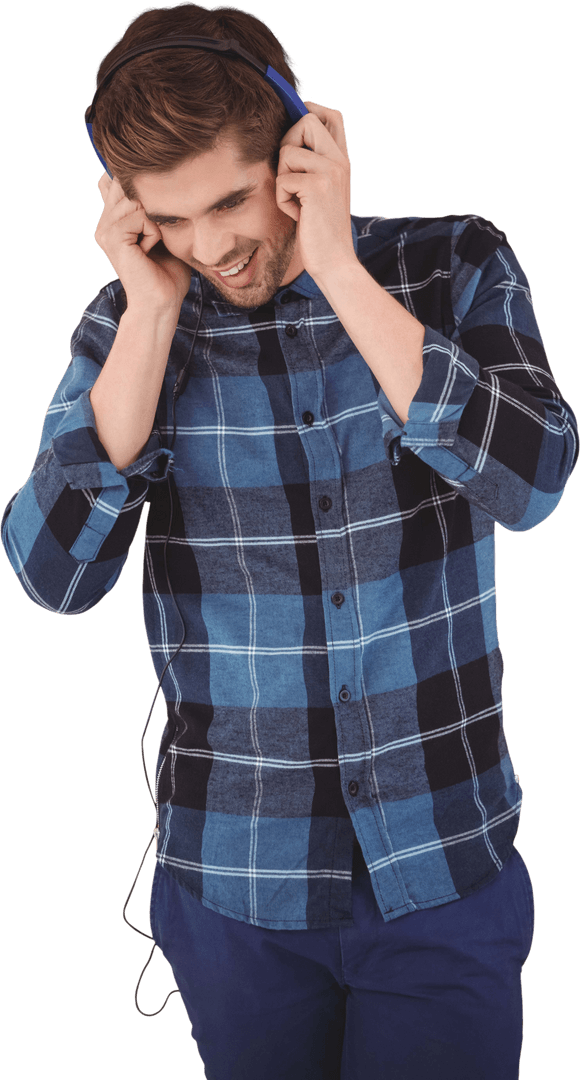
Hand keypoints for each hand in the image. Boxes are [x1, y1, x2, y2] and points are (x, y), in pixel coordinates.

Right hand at [94, 173, 191, 311]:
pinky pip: (140, 216)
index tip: (153, 211)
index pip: (116, 181)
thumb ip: (152, 205)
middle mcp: (105, 222)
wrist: (162, 302)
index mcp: (112, 219)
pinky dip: (153, 232)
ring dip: (155, 220)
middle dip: (151, 203)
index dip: (135, 185)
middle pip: (126, 184)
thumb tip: (154, 176)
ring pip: (136, 199)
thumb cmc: (168, 270)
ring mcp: (105, 229)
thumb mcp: (162, 230)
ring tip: (153, 244)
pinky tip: (149, 251)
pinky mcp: (112, 237)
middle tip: (157, 235)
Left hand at [276, 102, 357, 281]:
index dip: (310, 111)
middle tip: (290, 174)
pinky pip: (282, 180)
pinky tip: (298, 215)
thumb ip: (313, 164)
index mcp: (342, 160)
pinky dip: (283, 200)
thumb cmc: (321, 230)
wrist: (335, 262)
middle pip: (306, 121)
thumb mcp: (321, 191)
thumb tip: (287, 137)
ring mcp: (331, 171)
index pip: (332, 115)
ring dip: (283, 179)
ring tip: (297, 201)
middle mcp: (340, 161)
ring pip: (288, 152)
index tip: (294, 129)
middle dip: (287, 143)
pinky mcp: (317, 187)